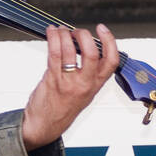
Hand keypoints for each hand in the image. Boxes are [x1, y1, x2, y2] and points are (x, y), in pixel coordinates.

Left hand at [20, 24, 119, 149]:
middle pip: (92, 53)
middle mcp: (84, 84)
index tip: (102, 29)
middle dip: (84, 35)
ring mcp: (68, 82)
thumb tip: (84, 47)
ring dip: (64, 34)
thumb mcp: (83, 93)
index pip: (111, 61)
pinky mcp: (52, 79)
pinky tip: (51, 32)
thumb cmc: (62, 109)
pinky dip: (52, 39)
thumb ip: (88, 74)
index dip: (110, 41)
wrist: (44, 126)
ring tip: (61, 30)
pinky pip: (54, 54)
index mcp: (95, 85)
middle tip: (76, 32)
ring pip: (70, 50)